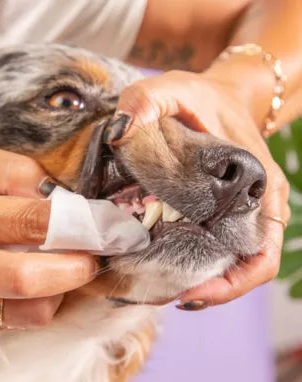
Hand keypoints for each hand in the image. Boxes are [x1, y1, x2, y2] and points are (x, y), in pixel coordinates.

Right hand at [0, 142, 95, 333]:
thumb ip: (16, 170)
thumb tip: (59, 198)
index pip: (27, 221)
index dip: (73, 224)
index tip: (99, 225)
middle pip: (27, 278)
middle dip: (74, 268)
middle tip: (92, 255)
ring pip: (29, 312)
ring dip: (62, 291)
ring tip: (67, 268)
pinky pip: (20, 323)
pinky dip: (44, 303)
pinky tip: (44, 282)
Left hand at [111, 69, 289, 307]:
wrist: (223, 95)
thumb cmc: (204, 95)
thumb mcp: (175, 88)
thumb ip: (146, 101)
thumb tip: (118, 133)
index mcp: (264, 190)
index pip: (262, 257)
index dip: (230, 286)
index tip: (188, 292)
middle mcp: (259, 209)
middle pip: (238, 270)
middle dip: (201, 289)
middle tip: (156, 292)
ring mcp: (241, 213)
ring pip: (224, 264)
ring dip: (194, 280)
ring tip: (153, 284)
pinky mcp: (223, 211)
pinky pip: (213, 246)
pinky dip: (191, 261)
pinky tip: (158, 260)